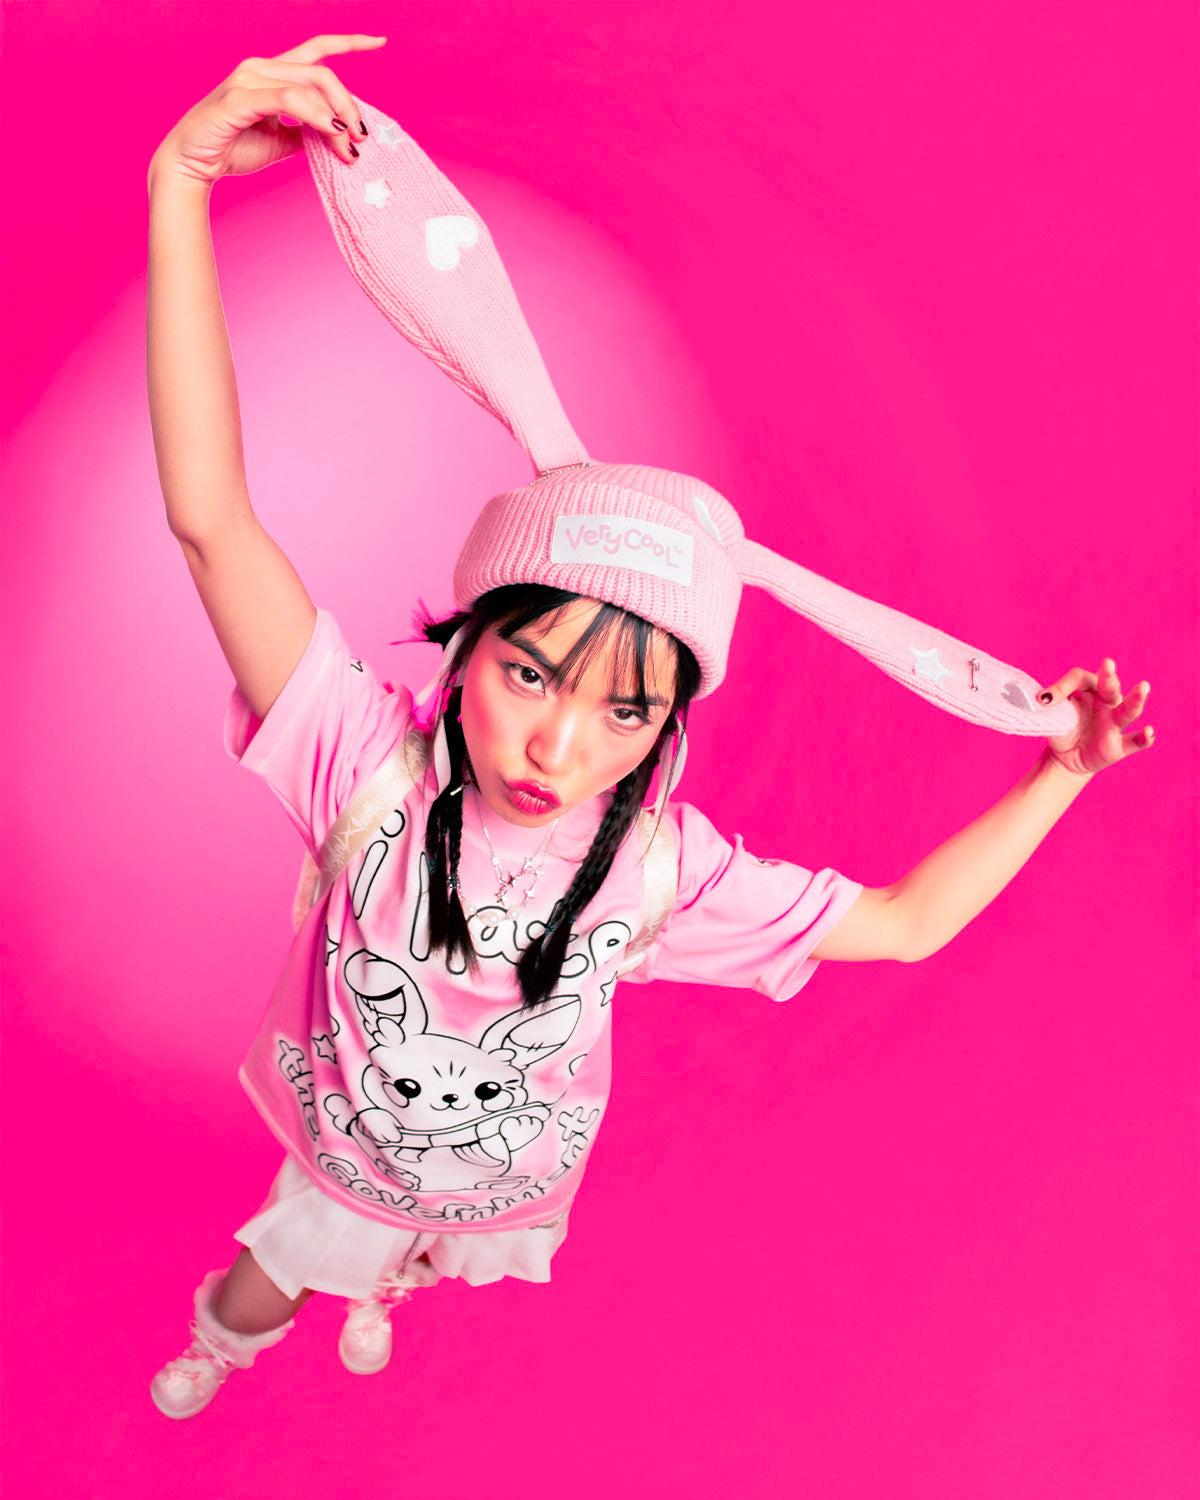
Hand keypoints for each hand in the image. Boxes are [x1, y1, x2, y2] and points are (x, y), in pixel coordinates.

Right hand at [148, 34, 386, 187]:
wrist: (193, 164)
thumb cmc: (232, 148)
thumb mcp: (281, 141)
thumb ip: (307, 131)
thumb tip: (337, 135)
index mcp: (271, 73)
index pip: (316, 50)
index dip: (348, 43)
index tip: (379, 41)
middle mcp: (260, 67)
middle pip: (322, 73)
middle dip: (349, 106)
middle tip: (361, 140)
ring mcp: (248, 79)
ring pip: (309, 86)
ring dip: (337, 117)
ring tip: (349, 147)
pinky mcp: (239, 98)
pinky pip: (288, 100)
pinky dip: (314, 115)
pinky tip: (331, 130)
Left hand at [1039, 658, 1155, 777]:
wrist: (1066, 758)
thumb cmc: (1062, 728)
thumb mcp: (1051, 716)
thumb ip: (1050, 705)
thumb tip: (1041, 700)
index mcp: (1088, 689)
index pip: (1079, 678)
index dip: (1061, 687)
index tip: (1043, 700)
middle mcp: (1106, 702)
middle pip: (1109, 687)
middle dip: (1108, 677)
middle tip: (1107, 664)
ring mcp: (1115, 723)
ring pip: (1129, 709)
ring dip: (1136, 698)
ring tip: (1143, 687)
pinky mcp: (1120, 745)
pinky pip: (1135, 741)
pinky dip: (1144, 737)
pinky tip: (1148, 732)